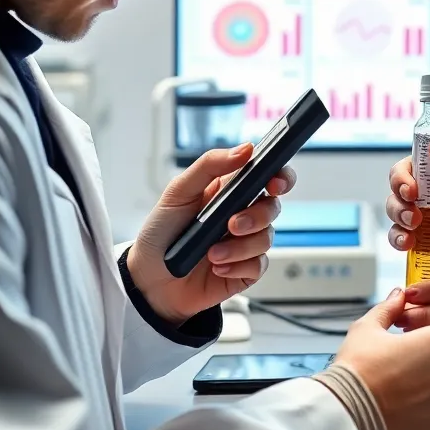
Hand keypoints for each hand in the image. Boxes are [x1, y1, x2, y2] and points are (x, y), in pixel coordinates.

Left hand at [127, 143, 295, 324]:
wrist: (148, 281)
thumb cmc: (160, 232)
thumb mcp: (178, 191)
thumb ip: (210, 165)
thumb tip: (246, 149)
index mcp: (230, 191)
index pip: (267, 176)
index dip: (281, 176)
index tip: (275, 183)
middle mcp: (242, 214)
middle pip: (273, 207)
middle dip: (257, 216)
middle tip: (232, 225)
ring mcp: (244, 243)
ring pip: (266, 238)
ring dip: (240, 247)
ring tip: (212, 253)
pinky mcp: (244, 270)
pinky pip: (258, 265)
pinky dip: (237, 267)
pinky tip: (217, 267)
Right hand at [386, 143, 429, 267]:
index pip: (413, 165)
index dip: (403, 176)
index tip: (411, 189)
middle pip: (400, 192)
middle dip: (397, 203)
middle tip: (414, 217)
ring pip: (401, 217)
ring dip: (397, 224)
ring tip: (410, 236)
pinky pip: (415, 240)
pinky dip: (405, 243)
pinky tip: (411, 248)